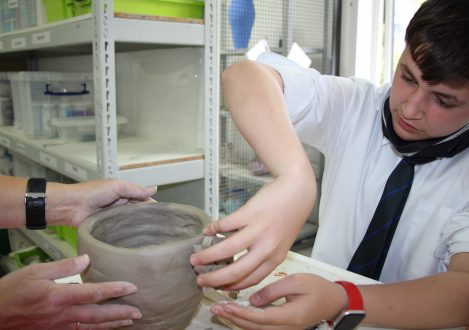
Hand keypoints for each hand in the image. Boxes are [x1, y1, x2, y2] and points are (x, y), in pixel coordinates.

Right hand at [0, 255, 141, 329]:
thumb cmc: (12, 291)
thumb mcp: (35, 271)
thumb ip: (62, 266)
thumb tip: (86, 259)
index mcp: (59, 297)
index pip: (93, 293)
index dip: (114, 290)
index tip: (131, 287)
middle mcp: (63, 315)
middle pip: (97, 315)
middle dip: (120, 314)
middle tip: (139, 312)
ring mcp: (59, 326)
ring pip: (92, 327)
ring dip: (112, 324)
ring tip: (129, 321)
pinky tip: (105, 328)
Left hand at [47, 178, 156, 226]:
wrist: (71, 206)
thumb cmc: (92, 192)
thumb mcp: (117, 186)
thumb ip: (136, 189)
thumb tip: (155, 189)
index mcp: (123, 193)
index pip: (142, 199)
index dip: (152, 204)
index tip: (164, 213)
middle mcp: (119, 205)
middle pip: (138, 211)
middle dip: (147, 216)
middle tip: (162, 226)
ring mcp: (113, 217)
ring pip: (130, 222)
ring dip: (138, 226)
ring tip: (153, 235)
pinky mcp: (107, 228)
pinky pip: (120, 231)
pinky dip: (128, 234)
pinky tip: (137, 240)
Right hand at [190, 168, 314, 289]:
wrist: (297, 190)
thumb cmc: (288, 216)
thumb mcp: (281, 242)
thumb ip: (264, 254)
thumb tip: (240, 263)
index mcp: (275, 258)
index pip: (250, 280)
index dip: (231, 286)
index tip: (218, 288)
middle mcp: (267, 248)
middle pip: (236, 271)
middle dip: (215, 279)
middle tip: (199, 280)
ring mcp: (258, 230)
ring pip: (227, 249)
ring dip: (207, 256)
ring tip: (194, 258)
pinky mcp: (250, 213)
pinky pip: (226, 224)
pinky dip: (213, 229)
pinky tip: (206, 231)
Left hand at [210, 274, 346, 329]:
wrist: (334, 301)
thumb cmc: (318, 289)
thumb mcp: (296, 282)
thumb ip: (273, 290)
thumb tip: (253, 300)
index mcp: (291, 316)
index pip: (260, 318)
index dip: (240, 313)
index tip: (225, 306)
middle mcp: (287, 327)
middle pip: (255, 327)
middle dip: (234, 318)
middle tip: (216, 308)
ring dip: (238, 321)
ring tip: (222, 311)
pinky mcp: (284, 327)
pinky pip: (262, 328)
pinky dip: (248, 322)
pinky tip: (238, 315)